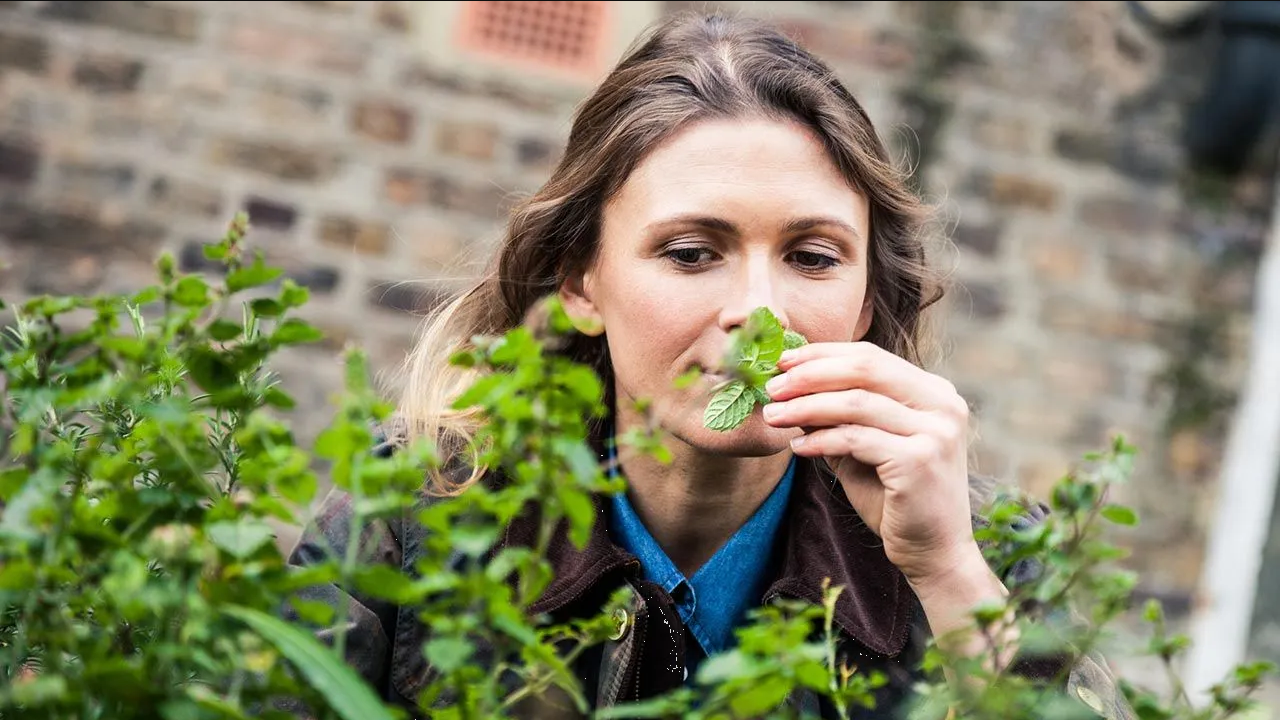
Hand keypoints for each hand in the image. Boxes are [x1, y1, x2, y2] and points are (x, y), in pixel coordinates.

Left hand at [762, 341, 978, 584]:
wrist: (933, 552)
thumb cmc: (895, 499)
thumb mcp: (862, 448)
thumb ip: (835, 417)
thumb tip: (788, 386)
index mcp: (934, 392)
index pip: (871, 357)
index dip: (822, 355)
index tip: (783, 362)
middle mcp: (943, 405)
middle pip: (865, 370)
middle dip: (811, 375)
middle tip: (772, 387)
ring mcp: (936, 431)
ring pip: (855, 403)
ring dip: (806, 407)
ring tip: (773, 415)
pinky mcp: (920, 460)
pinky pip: (856, 439)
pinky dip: (820, 440)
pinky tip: (797, 447)